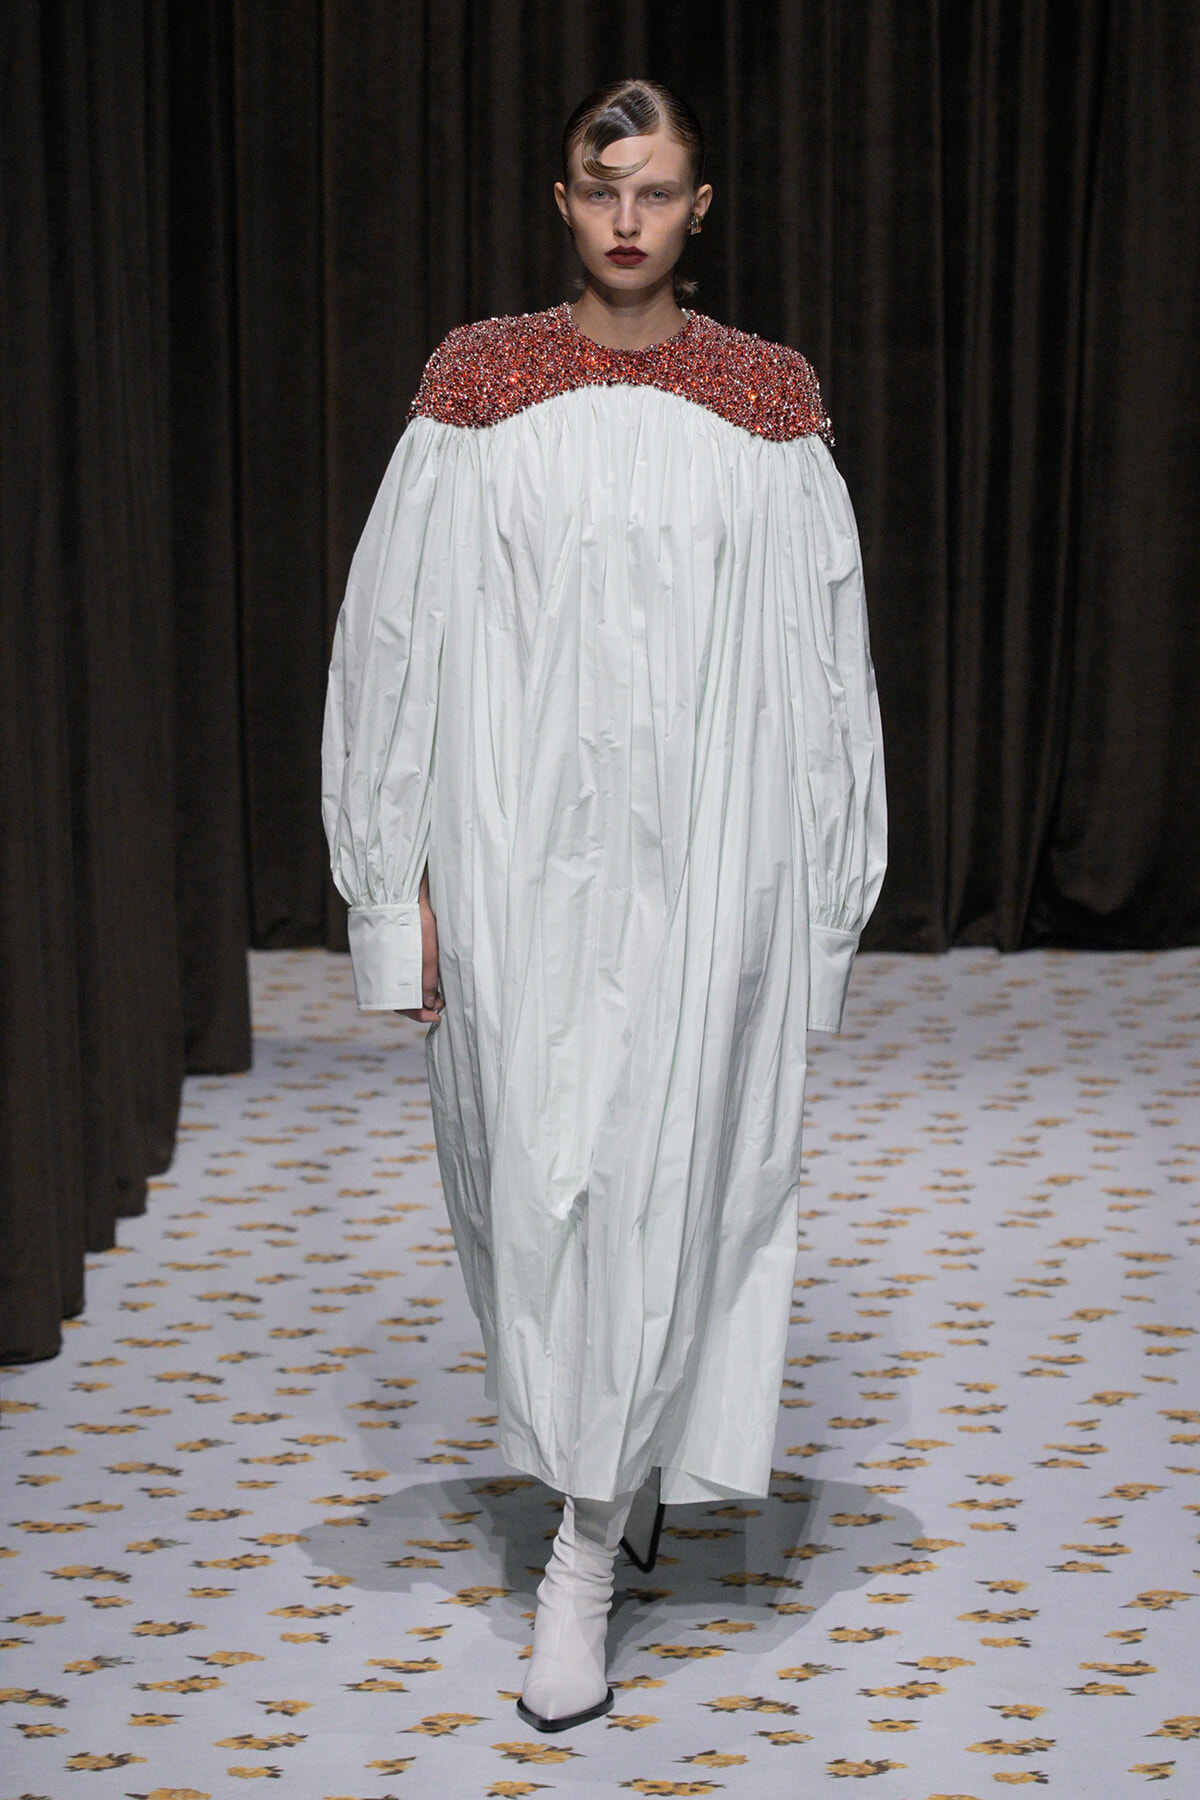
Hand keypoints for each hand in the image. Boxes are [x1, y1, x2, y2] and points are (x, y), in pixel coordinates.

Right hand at [396, 870, 443, 1022]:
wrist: (401, 889)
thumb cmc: (416, 918)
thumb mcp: (428, 950)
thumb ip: (429, 978)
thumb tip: (430, 1002)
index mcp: (388, 971)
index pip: (401, 1005)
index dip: (419, 1014)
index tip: (437, 1016)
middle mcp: (383, 969)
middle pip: (400, 998)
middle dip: (421, 1005)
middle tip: (441, 1004)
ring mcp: (385, 961)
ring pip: (401, 986)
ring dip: (419, 993)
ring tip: (439, 992)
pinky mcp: (388, 952)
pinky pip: (399, 974)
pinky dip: (413, 980)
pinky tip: (428, 977)